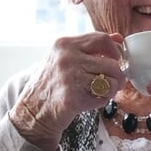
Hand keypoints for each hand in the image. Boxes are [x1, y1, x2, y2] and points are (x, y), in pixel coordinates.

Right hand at [10, 31, 126, 150]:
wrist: (32, 112)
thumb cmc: (51, 85)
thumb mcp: (65, 58)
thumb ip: (91, 47)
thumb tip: (118, 38)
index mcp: (64, 44)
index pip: (101, 38)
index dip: (115, 50)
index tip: (116, 60)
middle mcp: (67, 57)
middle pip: (112, 62)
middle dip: (118, 75)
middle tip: (113, 83)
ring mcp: (70, 76)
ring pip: (112, 80)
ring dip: (110, 89)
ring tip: (98, 92)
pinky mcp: (73, 96)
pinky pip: (103, 96)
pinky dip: (101, 100)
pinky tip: (89, 100)